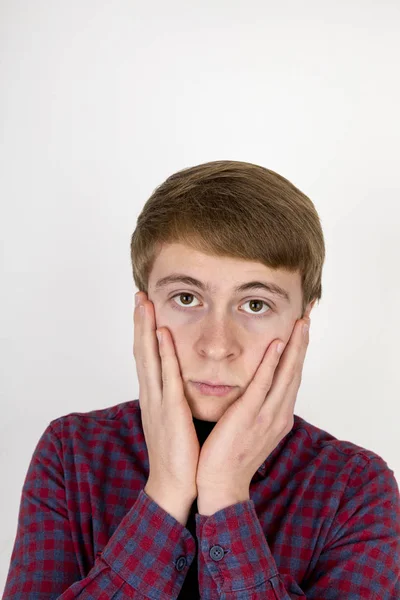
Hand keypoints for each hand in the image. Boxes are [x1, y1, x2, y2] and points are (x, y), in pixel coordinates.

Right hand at [134, 292, 199, 500]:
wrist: (174, 485)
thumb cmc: (179, 453)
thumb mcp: (176, 419)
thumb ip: (176, 399)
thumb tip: (181, 383)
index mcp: (155, 396)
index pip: (147, 357)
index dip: (144, 331)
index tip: (144, 308)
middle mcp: (151, 394)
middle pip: (142, 351)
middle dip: (139, 322)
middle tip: (138, 295)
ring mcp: (158, 401)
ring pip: (149, 358)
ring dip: (145, 329)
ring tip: (144, 303)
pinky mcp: (170, 411)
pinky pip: (166, 376)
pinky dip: (163, 353)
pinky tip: (162, 333)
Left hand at [195, 317, 310, 497]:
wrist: (220, 485)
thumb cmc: (231, 457)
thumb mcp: (251, 429)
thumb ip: (257, 408)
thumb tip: (256, 391)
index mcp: (278, 416)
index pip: (291, 378)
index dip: (297, 353)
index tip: (300, 332)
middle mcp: (278, 414)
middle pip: (295, 372)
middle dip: (301, 344)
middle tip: (306, 318)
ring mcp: (266, 416)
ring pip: (285, 375)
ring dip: (293, 347)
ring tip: (299, 324)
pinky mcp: (249, 417)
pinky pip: (262, 385)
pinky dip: (271, 364)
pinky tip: (276, 346)